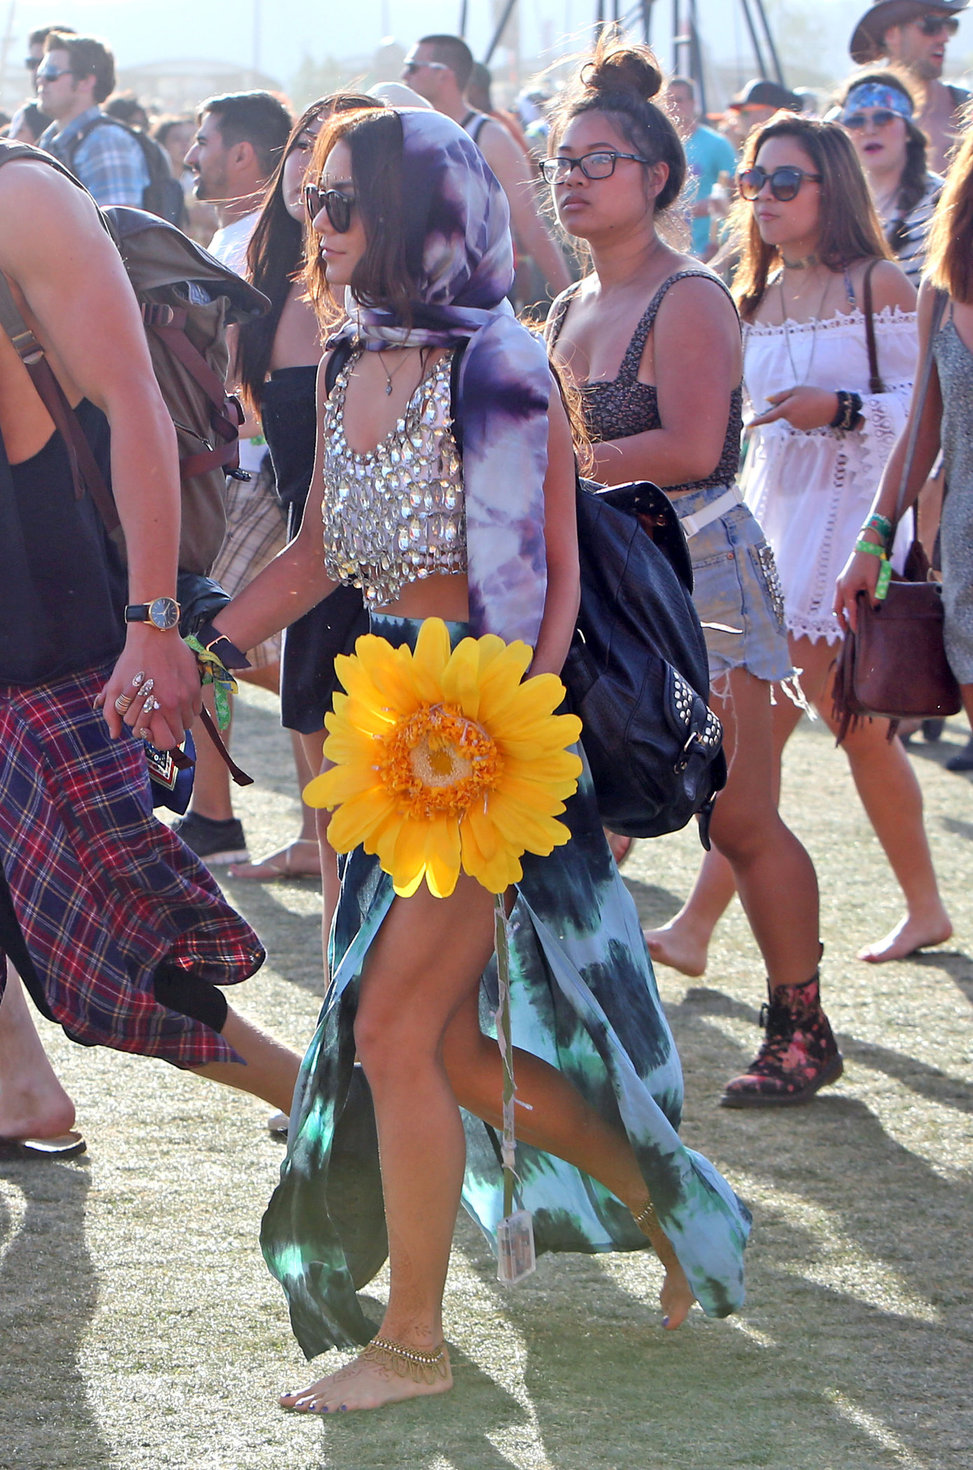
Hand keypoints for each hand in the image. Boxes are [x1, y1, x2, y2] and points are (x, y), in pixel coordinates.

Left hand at [95, 626, 201, 749]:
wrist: (153, 635)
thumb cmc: (132, 661)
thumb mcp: (116, 687)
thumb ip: (111, 714)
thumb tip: (114, 735)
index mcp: (156, 708)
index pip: (167, 742)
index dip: (158, 740)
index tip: (149, 730)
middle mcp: (175, 705)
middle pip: (180, 735)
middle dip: (169, 732)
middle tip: (159, 722)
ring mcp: (188, 695)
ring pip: (189, 722)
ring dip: (179, 720)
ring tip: (167, 709)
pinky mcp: (196, 686)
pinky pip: (197, 708)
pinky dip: (188, 708)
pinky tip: (177, 698)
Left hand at [747, 386, 838, 431]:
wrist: (833, 407)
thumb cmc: (815, 395)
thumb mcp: (797, 390)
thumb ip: (781, 396)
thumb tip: (767, 400)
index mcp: (787, 409)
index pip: (768, 417)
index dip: (758, 421)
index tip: (748, 426)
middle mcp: (790, 419)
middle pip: (781, 413)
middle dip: (785, 406)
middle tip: (800, 398)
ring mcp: (796, 425)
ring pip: (789, 417)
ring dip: (794, 410)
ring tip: (808, 403)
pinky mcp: (803, 428)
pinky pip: (797, 420)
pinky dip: (800, 415)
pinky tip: (810, 410)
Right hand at [834, 546, 882, 632]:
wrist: (865, 547)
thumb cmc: (870, 563)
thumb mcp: (874, 581)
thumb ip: (874, 596)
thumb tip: (876, 610)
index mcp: (847, 589)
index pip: (850, 611)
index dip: (853, 622)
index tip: (856, 632)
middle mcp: (840, 587)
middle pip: (837, 610)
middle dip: (841, 621)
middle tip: (847, 631)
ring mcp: (839, 583)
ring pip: (837, 603)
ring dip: (841, 612)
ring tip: (848, 621)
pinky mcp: (842, 580)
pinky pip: (840, 596)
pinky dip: (843, 604)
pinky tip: (850, 606)